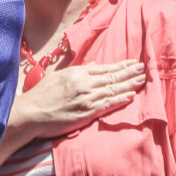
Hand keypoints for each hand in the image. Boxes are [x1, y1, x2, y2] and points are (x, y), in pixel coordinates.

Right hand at [19, 60, 145, 137]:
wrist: (32, 113)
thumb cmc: (41, 95)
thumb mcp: (58, 77)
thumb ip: (77, 71)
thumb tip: (92, 65)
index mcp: (77, 73)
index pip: (104, 68)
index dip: (120, 66)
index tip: (133, 63)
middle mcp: (84, 83)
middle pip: (112, 77)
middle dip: (129, 73)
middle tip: (144, 68)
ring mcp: (86, 98)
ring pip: (113, 89)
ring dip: (129, 84)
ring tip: (142, 80)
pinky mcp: (86, 113)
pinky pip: (108, 105)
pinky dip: (120, 99)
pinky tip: (130, 96)